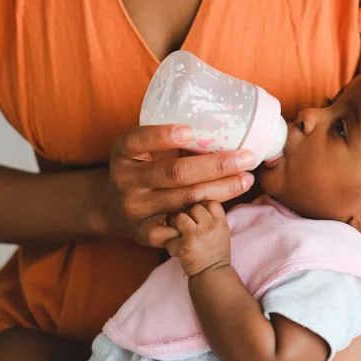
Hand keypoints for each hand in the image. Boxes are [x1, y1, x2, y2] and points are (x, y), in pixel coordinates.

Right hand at [92, 124, 254, 245]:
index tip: (190, 131)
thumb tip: (224, 127)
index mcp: (123, 152)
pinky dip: (206, 215)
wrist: (114, 208)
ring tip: (247, 179)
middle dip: (215, 165)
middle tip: (246, 157)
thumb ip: (171, 140)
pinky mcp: (145, 234)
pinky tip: (226, 206)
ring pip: (186, 200)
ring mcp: (135, 209)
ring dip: (222, 189)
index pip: (138, 140)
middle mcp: (126, 180)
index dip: (163, 136)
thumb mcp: (146, 149)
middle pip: (175, 173)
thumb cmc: (143, 167)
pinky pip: (183, 226)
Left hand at [164, 201, 230, 276]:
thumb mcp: (222, 230)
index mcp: (220, 222)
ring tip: (180, 235)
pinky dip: (170, 243)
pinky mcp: (183, 246)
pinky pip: (169, 235)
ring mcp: (196, 236)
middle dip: (188, 214)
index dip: (202, 206)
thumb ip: (212, 215)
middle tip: (188, 227)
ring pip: (179, 217)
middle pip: (194, 206)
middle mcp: (210, 227)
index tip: (199, 216)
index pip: (210, 201)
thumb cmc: (215, 251)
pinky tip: (177, 249)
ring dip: (176, 225)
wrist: (212, 274)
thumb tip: (195, 196)